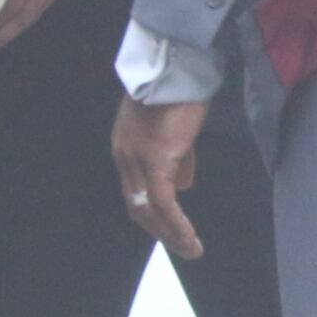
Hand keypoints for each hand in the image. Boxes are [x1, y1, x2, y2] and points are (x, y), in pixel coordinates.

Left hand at [112, 95, 206, 257]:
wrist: (177, 66)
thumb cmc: (179, 91)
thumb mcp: (174, 129)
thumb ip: (176, 158)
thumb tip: (182, 186)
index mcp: (125, 148)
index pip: (133, 190)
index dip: (150, 213)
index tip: (169, 230)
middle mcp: (124, 156)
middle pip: (136, 205)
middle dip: (158, 231)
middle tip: (180, 248)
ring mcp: (137, 158)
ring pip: (149, 209)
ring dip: (170, 234)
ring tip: (190, 250)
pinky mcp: (156, 159)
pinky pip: (165, 202)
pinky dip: (178, 226)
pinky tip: (191, 240)